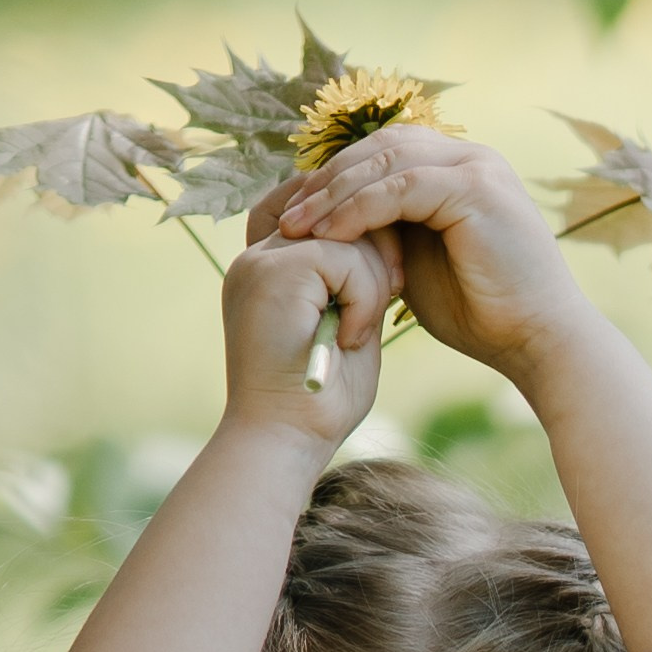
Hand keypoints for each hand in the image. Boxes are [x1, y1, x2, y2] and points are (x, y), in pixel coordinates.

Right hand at [220, 226, 399, 450]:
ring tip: (359, 333)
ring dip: (373, 282)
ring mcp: (260, 262)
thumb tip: (389, 240)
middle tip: (395, 292)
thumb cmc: (318, 403)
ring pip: (347, 231)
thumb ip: (357, 281)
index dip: (360, 229)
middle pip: (336, 207)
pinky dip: (364, 297)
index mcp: (267, 270)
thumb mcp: (345, 325)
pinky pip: (347, 258)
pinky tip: (351, 339)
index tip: (388, 275)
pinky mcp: (275, 273)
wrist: (284, 443)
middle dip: (378, 246)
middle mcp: (256, 258)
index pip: (318, 210)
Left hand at [264, 134, 593, 386]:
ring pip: (387, 161)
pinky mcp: (477, 188)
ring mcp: (477, 167)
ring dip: (335, 193)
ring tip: (297, 227)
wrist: (536, 341)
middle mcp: (471, 157)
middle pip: (380, 147)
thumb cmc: (482, 315)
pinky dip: (361, 208)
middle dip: (327, 180)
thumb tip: (337, 231)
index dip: (337, 178)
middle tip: (286, 216)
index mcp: (459, 170)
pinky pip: (402, 187)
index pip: (384, 153)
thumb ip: (388, 237)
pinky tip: (330, 235)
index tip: (296, 213)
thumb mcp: (419, 266)